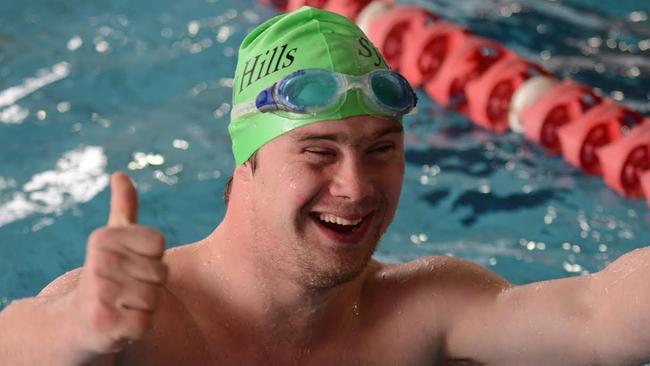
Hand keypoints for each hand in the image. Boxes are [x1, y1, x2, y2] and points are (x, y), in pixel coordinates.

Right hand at [73, 172, 167, 353]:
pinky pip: (146, 322)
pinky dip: (140, 325)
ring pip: (156, 298)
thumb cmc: (107, 275)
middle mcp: (98, 262)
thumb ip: (124, 207)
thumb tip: (120, 174)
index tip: (131, 263)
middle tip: (127, 288)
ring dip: (146, 305)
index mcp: (103, 238)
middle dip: (151, 285)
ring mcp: (100, 293)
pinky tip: (121, 321)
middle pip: (161, 272)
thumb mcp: (114, 239)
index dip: (152, 258)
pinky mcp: (106, 322)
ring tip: (124, 303)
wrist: (78, 320)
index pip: (159, 244)